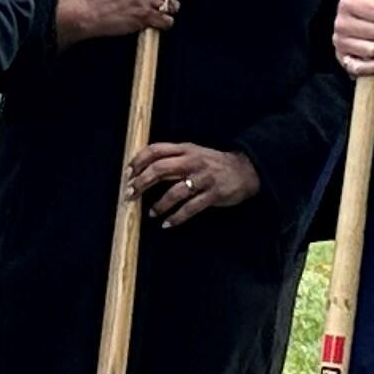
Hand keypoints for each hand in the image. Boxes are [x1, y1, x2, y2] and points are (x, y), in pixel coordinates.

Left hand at [132, 142, 260, 225]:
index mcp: (185, 148)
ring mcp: (203, 178)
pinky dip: (176, 218)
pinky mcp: (213, 194)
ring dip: (159, 205)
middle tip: (130, 195)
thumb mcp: (193, 153)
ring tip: (151, 213)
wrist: (245, 170)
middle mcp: (193, 161)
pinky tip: (167, 224)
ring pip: (174, 192)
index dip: (138, 161)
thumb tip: (143, 170)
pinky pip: (190, 208)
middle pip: (160, 169)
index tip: (127, 174)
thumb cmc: (213, 163)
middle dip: (141, 183)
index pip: (156, 150)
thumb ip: (172, 158)